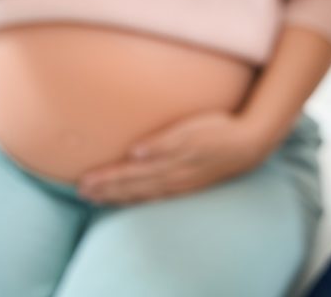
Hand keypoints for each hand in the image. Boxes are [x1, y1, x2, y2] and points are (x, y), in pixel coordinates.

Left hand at [77, 112, 268, 203]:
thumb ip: (162, 142)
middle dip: (105, 190)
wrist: (250, 143)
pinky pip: (158, 197)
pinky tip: (131, 200)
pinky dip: (140, 200)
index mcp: (168, 162)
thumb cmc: (218, 129)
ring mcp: (181, 184)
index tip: (83, 181)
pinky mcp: (189, 185)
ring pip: (142, 194)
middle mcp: (171, 177)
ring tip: (96, 199)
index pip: (129, 174)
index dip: (105, 178)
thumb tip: (134, 152)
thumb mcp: (191, 130)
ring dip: (118, 197)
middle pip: (131, 186)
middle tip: (81, 192)